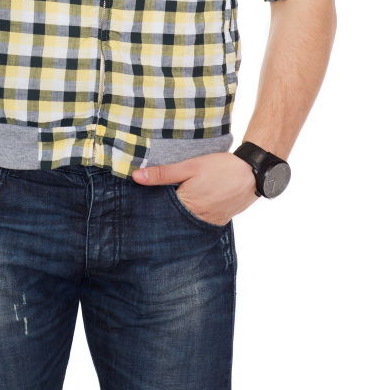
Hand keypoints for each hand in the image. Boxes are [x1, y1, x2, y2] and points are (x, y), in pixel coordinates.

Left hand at [132, 152, 259, 225]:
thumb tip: (136, 177)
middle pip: (172, 220)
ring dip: (177, 215)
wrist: (253, 173)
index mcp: (187, 206)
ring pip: (185, 222)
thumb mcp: (189, 166)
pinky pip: (199, 222)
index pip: (160, 212)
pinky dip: (191, 216)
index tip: (138, 202)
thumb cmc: (221, 167)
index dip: (149, 206)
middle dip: (162, 214)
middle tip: (150, 204)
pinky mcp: (218, 222)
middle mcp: (197, 220)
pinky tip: (188, 206)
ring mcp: (209, 223)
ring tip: (169, 204)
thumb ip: (163, 173)